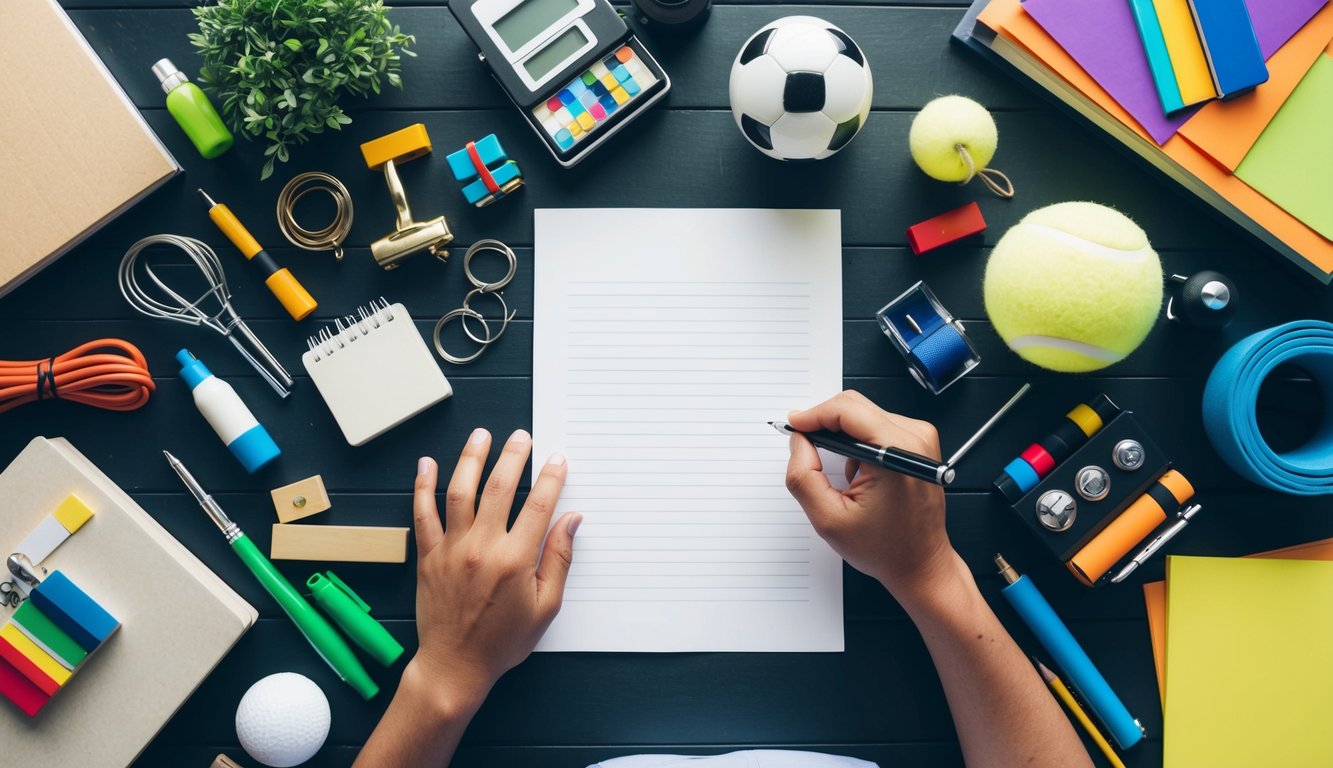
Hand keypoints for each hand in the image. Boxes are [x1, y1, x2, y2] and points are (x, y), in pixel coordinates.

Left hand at [408, 428, 581, 708]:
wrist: (455, 666)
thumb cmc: (503, 641)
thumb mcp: (545, 607)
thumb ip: (558, 559)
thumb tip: (571, 521)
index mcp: (514, 560)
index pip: (538, 506)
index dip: (550, 478)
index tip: (557, 459)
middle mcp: (481, 548)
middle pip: (499, 488)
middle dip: (513, 456)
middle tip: (521, 437)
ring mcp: (451, 549)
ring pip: (460, 491)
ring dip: (471, 458)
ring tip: (481, 436)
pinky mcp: (428, 556)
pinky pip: (423, 514)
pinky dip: (423, 486)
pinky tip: (427, 464)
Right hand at [784, 391, 954, 607]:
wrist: (920, 564)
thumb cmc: (885, 548)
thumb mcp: (828, 519)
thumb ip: (803, 477)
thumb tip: (799, 442)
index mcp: (896, 454)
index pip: (847, 411)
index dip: (813, 415)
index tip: (794, 426)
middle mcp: (915, 439)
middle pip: (856, 407)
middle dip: (825, 422)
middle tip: (805, 446)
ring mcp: (922, 438)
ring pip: (865, 414)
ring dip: (844, 435)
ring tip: (843, 472)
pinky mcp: (921, 442)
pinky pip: (879, 425)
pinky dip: (860, 440)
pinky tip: (859, 470)